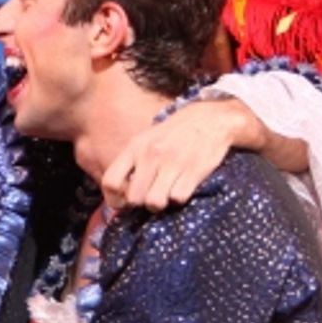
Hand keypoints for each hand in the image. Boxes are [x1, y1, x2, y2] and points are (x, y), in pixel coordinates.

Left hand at [103, 97, 273, 210]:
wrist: (210, 119)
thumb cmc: (173, 133)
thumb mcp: (146, 139)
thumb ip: (131, 163)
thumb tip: (119, 193)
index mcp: (135, 147)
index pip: (111, 181)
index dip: (114, 199)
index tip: (123, 203)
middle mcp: (151, 155)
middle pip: (134, 198)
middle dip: (141, 203)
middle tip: (150, 195)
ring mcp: (173, 163)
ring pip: (155, 202)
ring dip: (161, 203)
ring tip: (166, 192)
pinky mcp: (194, 171)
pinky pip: (178, 199)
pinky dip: (180, 197)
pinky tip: (182, 186)